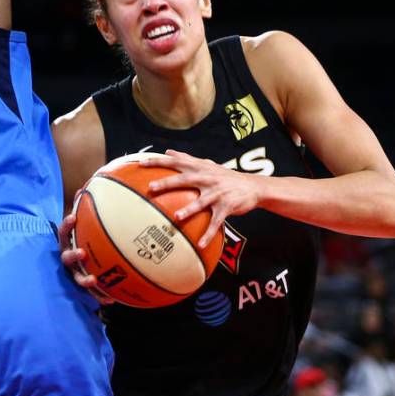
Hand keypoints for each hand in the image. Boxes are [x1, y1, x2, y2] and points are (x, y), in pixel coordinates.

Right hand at [58, 212, 114, 304]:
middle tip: (81, 253)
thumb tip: (88, 189)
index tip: (72, 217)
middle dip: (72, 256)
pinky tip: (112, 299)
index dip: (66, 225)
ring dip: (84, 279)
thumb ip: (86, 211)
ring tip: (93, 280)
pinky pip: (92, 293)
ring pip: (76, 278)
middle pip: (66, 257)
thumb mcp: (86, 227)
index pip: (63, 232)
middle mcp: (68, 258)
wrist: (83, 265)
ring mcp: (74, 273)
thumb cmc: (86, 240)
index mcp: (68, 243)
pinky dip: (101, 296)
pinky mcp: (84, 286)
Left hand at [141, 149, 261, 247]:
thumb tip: (168, 151)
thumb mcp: (207, 164)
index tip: (141, 163)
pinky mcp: (226, 207)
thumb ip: (187, 158)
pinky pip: (216, 222)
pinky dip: (208, 234)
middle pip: (184, 179)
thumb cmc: (225, 176)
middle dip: (168, 183)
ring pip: (201, 202)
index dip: (159, 161)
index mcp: (200, 168)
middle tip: (151, 187)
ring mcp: (217, 193)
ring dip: (189, 209)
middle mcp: (207, 178)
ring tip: (177, 217)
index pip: (177, 162)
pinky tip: (200, 244)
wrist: (253, 187)